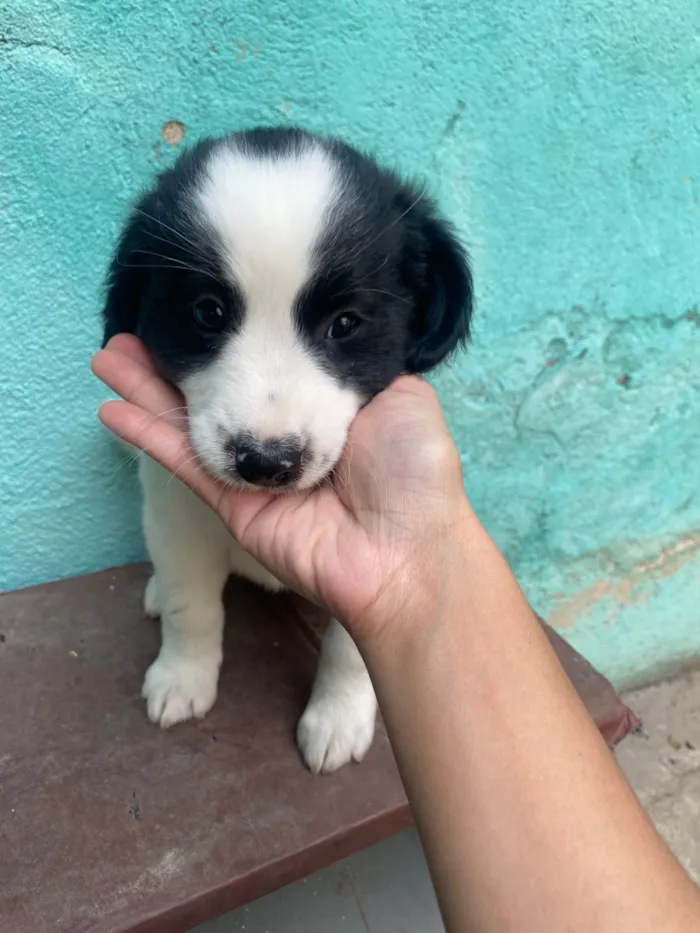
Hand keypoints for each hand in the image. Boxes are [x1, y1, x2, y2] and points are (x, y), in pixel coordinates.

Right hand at [92, 336, 473, 644]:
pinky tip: (111, 406)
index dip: (233, 332)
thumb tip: (337, 334)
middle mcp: (284, 436)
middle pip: (220, 389)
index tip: (205, 302)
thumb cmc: (414, 468)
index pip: (269, 362)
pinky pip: (184, 465)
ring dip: (148, 388)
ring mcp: (257, 472)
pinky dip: (148, 435)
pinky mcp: (234, 505)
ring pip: (191, 423)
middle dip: (178, 358)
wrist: (409, 548)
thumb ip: (357, 364)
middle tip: (135, 324)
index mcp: (323, 408)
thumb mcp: (402, 394)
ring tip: (109, 352)